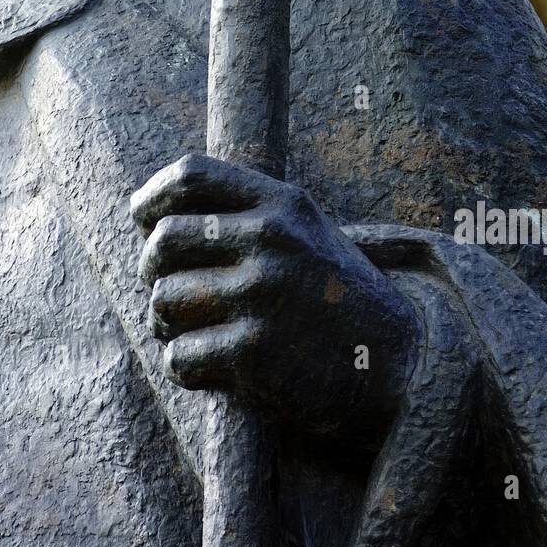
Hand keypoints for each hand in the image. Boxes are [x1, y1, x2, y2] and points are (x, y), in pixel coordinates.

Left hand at [131, 154, 419, 446]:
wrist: (404, 371)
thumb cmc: (343, 304)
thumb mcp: (309, 237)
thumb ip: (251, 218)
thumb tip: (160, 220)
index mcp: (284, 205)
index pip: (191, 175)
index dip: (152, 197)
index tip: (142, 220)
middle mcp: (271, 241)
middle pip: (164, 240)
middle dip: (152, 270)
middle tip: (172, 293)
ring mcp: (261, 295)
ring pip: (163, 300)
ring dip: (167, 325)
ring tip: (195, 334)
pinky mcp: (254, 353)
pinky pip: (179, 356)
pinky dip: (186, 367)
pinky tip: (213, 370)